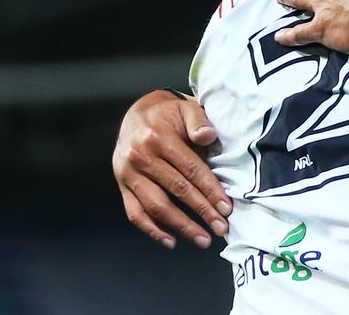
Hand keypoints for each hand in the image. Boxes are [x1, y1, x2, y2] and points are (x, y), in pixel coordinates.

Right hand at [113, 89, 230, 249]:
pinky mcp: (122, 186)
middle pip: (177, 190)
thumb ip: (198, 121)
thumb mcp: (185, 108)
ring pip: (156, 206)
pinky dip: (151, 230)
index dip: (210, 190)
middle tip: (221, 228)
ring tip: (203, 239)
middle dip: (202, 212)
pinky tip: (171, 241)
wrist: (136, 114)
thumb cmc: (168, 114)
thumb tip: (208, 136)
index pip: (190, 169)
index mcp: (159, 138)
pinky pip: (135, 213)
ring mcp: (128, 174)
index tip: (226, 208)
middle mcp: (141, 157)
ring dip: (181, 226)